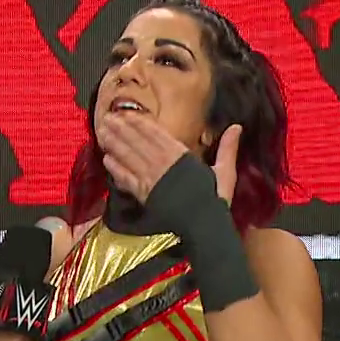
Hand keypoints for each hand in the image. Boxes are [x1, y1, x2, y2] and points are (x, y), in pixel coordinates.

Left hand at [97, 113, 240, 205]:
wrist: (205, 226)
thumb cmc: (215, 199)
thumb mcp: (225, 171)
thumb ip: (227, 148)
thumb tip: (237, 126)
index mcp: (181, 156)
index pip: (156, 134)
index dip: (140, 123)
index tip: (126, 114)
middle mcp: (164, 164)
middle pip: (138, 142)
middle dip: (121, 129)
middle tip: (106, 119)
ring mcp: (152, 179)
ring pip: (129, 157)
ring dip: (114, 144)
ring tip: (102, 133)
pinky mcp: (144, 195)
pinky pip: (127, 179)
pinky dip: (116, 169)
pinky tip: (106, 159)